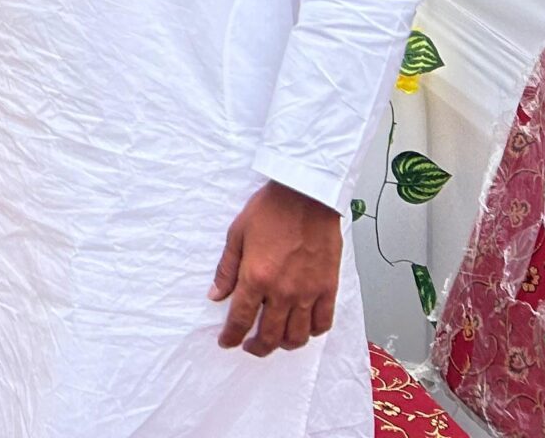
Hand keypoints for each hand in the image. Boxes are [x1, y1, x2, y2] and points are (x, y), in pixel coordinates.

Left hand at [211, 181, 341, 356]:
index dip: (231, 336)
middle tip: (249, 347)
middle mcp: (283, 291)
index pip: (241, 320)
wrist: (306, 196)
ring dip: (284, 345)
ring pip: (297, 336)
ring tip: (276, 341)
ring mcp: (308, 292)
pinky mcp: (328, 288)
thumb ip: (227, 269)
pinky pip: (323, 323)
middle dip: (256, 348)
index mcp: (256, 277)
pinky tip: (304, 329)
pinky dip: (313, 332)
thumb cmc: (271, 209)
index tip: (226, 342)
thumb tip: (216, 295)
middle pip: (270, 336)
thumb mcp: (237, 234)